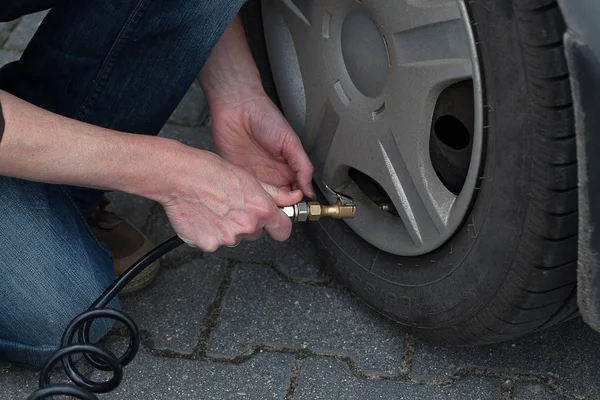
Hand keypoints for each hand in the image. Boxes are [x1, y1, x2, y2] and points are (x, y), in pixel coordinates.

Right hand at [160, 146, 302, 251]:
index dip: (278, 224)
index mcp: (260, 210)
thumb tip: (294, 198)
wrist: (178, 176)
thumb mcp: (249, 178)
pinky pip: (214, 243)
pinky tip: (204, 216)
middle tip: (232, 205)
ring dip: (228, 228)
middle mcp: (246, 227)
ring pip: (235, 238)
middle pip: (256, 233)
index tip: (274, 221)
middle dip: (249, 222)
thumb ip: (274, 194)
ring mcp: (227, 239)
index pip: (283, 230)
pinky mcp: (208, 245)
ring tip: (215, 208)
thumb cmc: (210, 171)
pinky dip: (210, 233)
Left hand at [198, 14, 313, 197]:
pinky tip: (251, 200)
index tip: (298, 209)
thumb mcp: (290, 142)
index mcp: (287, 166)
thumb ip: (302, 166)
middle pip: (279, 199)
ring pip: (262, 198)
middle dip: (281, 208)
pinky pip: (244, 191)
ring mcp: (254, 175)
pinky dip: (247, 198)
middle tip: (282, 213)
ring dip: (264, 205)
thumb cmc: (265, 116)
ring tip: (267, 208)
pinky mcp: (237, 174)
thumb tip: (310, 190)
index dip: (297, 202)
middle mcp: (272, 173)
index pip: (296, 192)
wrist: (237, 105)